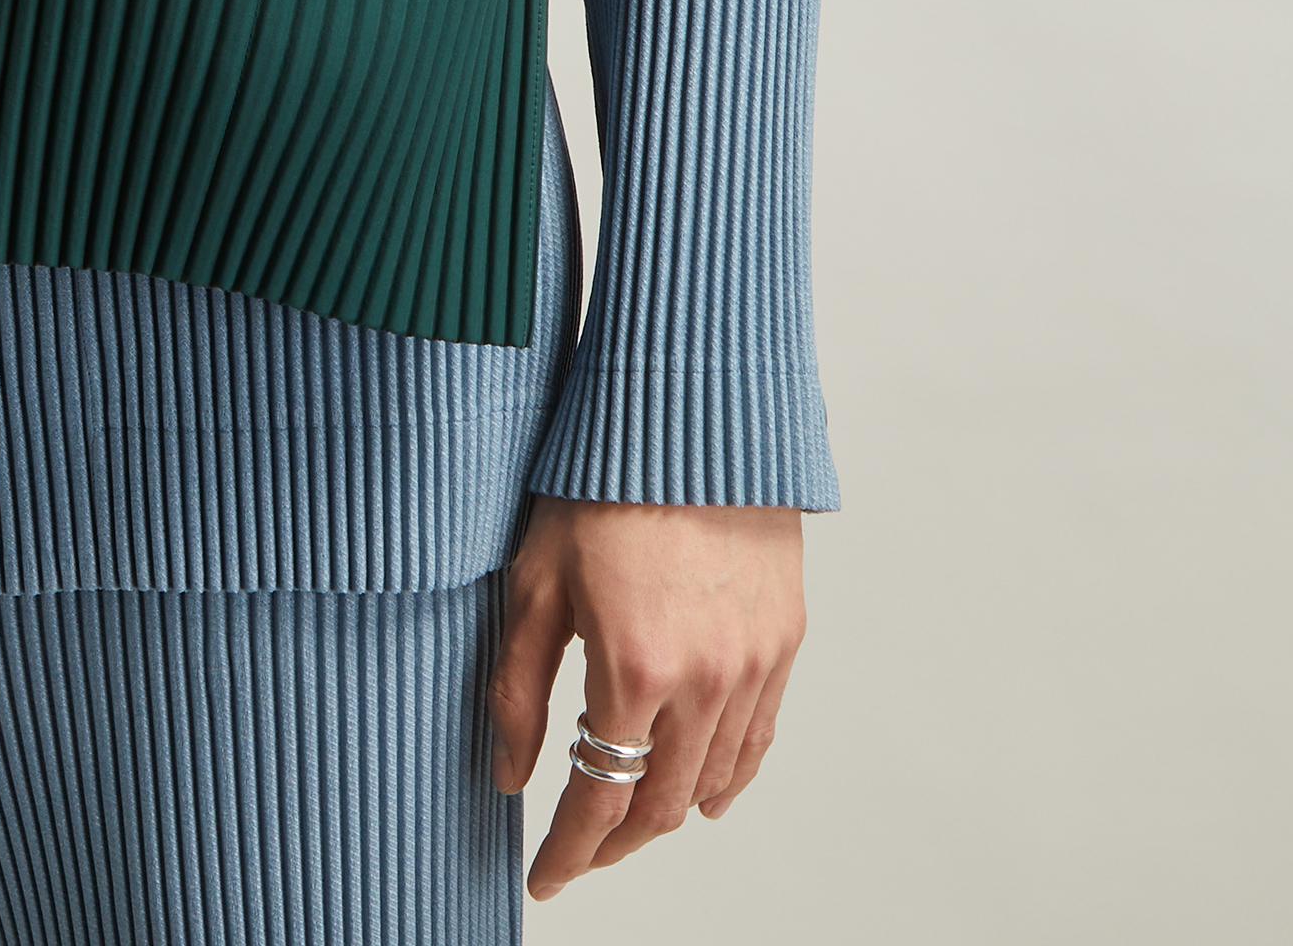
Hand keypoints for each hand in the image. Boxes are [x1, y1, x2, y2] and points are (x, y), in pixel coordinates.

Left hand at [487, 496, 804, 902]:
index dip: (569, 851)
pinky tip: (704, 791)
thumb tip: (509, 776)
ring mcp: (753, 664)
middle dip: (615, 843)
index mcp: (636, 668)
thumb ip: (518, 688)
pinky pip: (758, 739)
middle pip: (660, 804)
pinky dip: (728, 777)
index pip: (600, 799)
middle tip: (580, 853)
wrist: (690, 414)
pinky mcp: (784, 639)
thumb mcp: (536, 580)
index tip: (545, 877)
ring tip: (627, 823)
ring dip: (667, 813)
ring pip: (713, 780)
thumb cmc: (600, 482)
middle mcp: (706, 680)